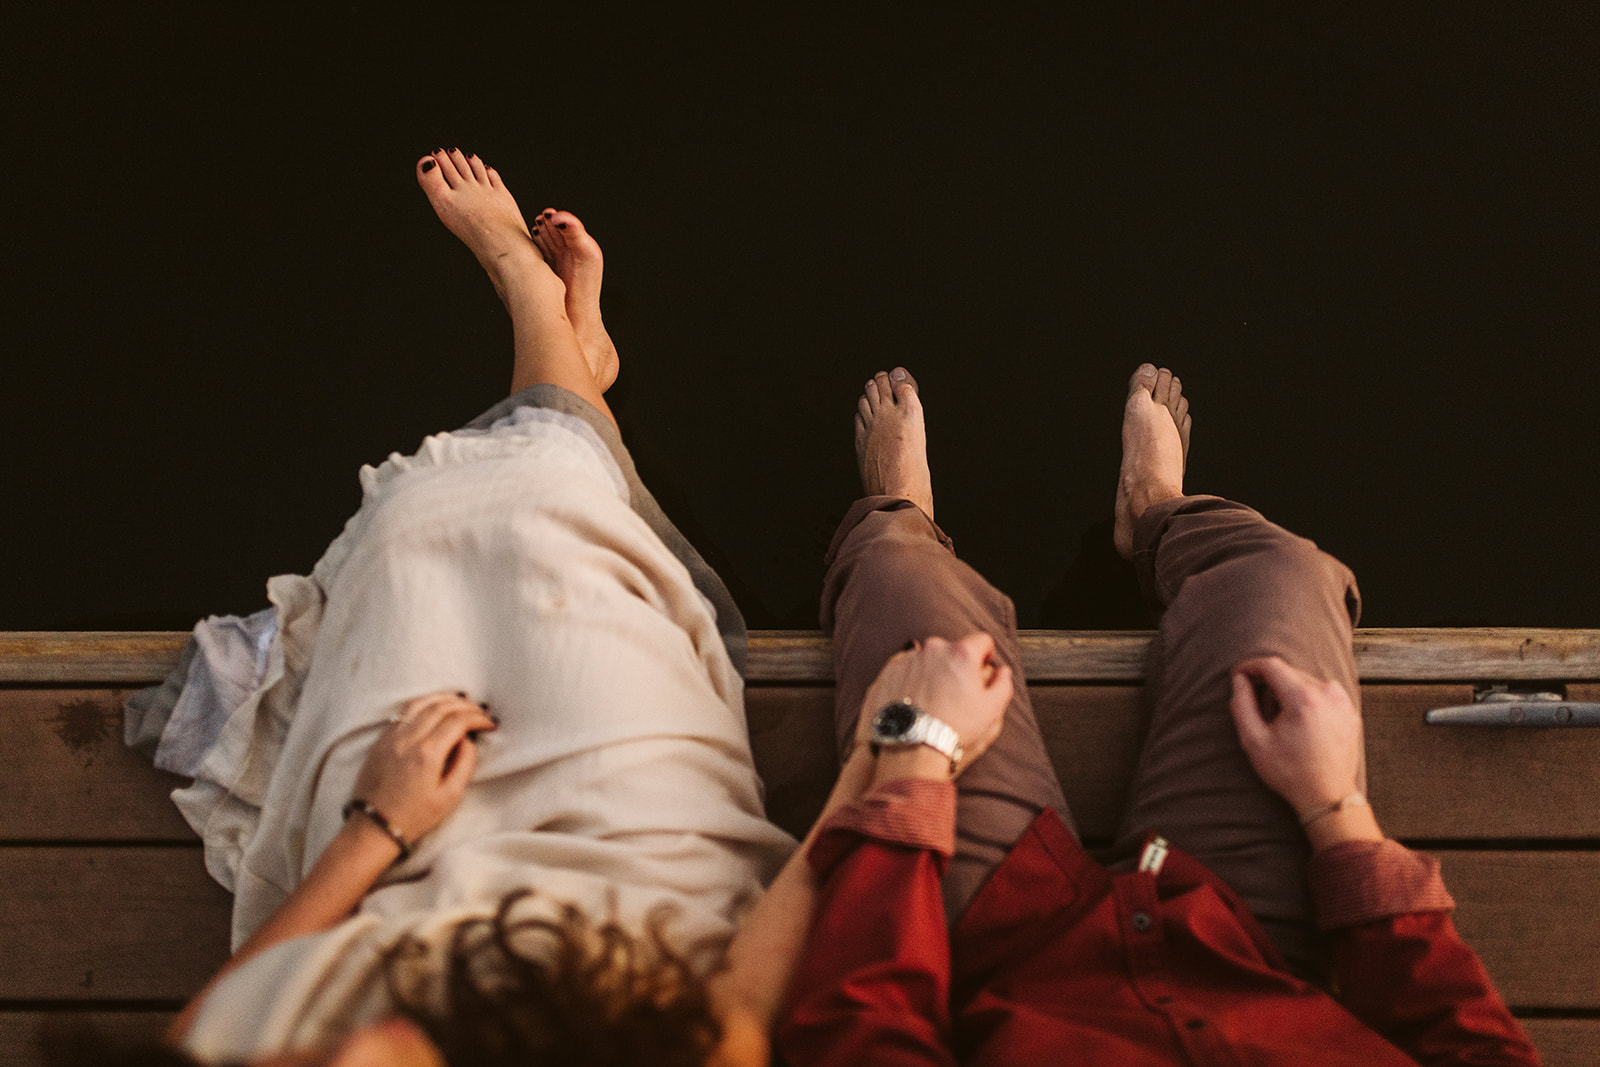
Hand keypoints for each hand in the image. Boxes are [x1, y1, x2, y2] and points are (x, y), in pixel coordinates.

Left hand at [350, 691, 497, 843]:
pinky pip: (404, 711)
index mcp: (427, 753)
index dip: (478, 718)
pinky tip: (433, 707)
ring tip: (460, 701)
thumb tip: (468, 740)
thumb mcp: (449, 797)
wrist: (373, 827)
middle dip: (465, 705)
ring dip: (444, 698)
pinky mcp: (381, 740)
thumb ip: (464, 764)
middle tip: (480, 712)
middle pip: (441, 706)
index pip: (458, 721)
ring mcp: (391, 736)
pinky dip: (423, 703)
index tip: (490, 724)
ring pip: (421, 702)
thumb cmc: (414, 817)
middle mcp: (408, 738)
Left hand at [858, 633, 1013, 775]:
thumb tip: (1002, 672)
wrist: (910, 750)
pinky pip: (905, 671)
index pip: (981, 641)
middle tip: (957, 695)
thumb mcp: (991, 711)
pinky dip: (911, 682)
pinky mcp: (888, 673)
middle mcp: (932, 650)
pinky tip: (916, 704)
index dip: (985, 657)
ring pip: (927, 660)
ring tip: (934, 703)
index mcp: (961, 653)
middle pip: (952, 651)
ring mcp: (907, 660)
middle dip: (956, 667)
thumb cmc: (953, 731)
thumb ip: (1002, 685)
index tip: (981, 672)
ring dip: (932, 674)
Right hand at [1228, 656, 1363, 817]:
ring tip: (1284, 723)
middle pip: (1289, 673)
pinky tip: (1302, 725)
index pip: (1272, 665)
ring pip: (1305, 681)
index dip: (1250, 667)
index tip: (1238, 676)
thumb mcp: (1254, 741)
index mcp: (1304, 699)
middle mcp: (1327, 693)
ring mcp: (1342, 701)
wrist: (1328, 797)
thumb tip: (1239, 680)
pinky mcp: (1350, 710)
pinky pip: (1322, 693)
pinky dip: (1307, 700)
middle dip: (1270, 685)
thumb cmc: (1290, 772)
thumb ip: (1242, 705)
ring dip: (1289, 693)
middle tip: (1262, 714)